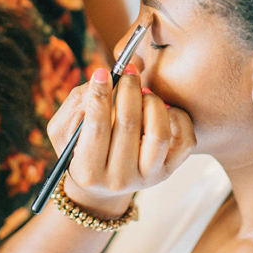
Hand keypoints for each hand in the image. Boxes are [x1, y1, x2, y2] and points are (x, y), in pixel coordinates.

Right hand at [46, 66, 194, 216]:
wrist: (102, 181)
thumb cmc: (79, 146)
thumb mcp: (66, 127)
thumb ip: (82, 100)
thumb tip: (107, 74)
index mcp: (88, 171)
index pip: (97, 128)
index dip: (100, 95)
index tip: (103, 72)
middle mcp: (119, 180)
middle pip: (129, 126)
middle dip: (128, 91)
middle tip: (128, 71)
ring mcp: (148, 177)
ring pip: (158, 134)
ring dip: (152, 103)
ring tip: (143, 91)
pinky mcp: (170, 170)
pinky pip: (185, 141)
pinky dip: (177, 117)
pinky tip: (161, 108)